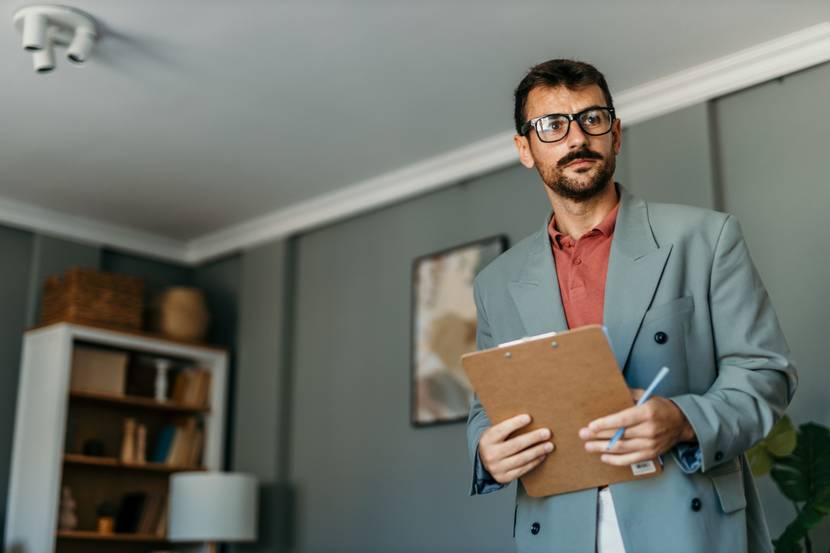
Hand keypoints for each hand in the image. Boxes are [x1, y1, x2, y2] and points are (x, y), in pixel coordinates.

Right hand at [479, 414, 554, 483]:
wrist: (484, 462)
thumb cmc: (495, 442)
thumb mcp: (495, 433)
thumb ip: (507, 428)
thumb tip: (529, 419)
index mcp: (486, 439)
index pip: (502, 430)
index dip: (515, 423)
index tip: (529, 417)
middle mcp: (490, 455)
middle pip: (515, 445)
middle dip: (533, 438)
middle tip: (547, 433)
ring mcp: (497, 468)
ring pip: (521, 459)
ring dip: (537, 451)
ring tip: (549, 445)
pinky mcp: (504, 478)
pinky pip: (523, 469)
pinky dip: (534, 462)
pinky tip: (542, 455)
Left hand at [579, 388, 695, 465]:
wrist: (681, 424)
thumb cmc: (662, 408)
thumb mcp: (647, 395)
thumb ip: (628, 394)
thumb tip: (610, 390)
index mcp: (647, 413)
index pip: (622, 420)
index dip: (605, 424)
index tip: (591, 426)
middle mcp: (649, 430)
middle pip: (619, 435)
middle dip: (598, 436)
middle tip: (583, 434)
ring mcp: (650, 444)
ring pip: (622, 449)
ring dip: (602, 448)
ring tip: (588, 446)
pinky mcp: (650, 454)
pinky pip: (629, 460)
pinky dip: (615, 460)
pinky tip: (604, 457)